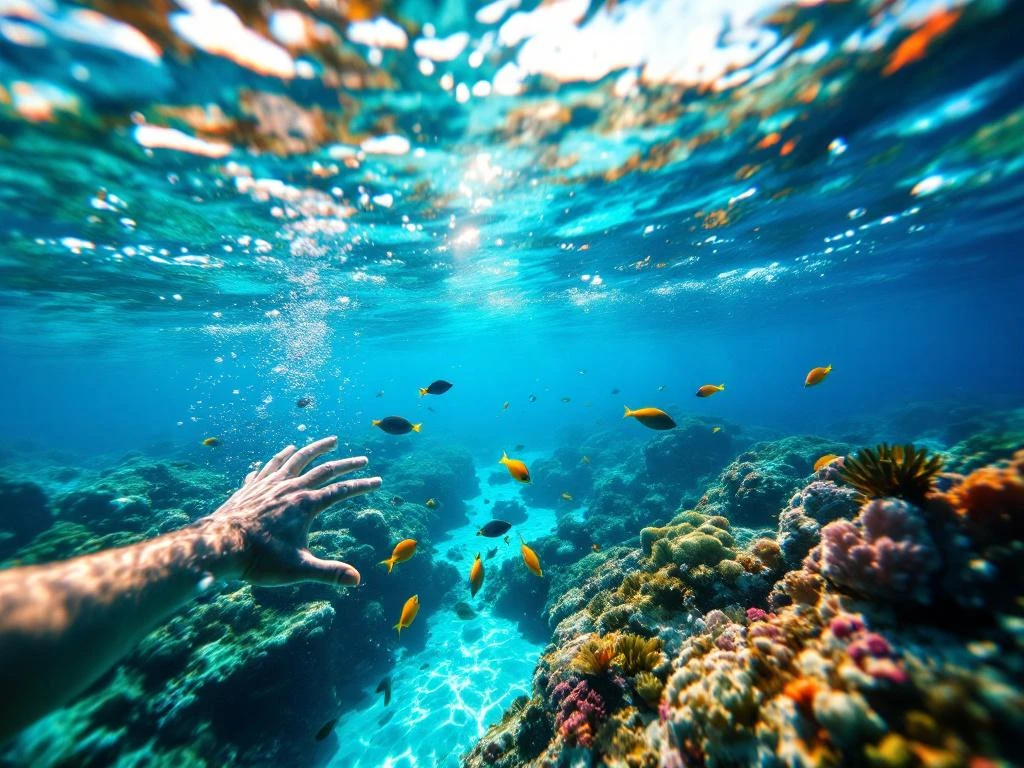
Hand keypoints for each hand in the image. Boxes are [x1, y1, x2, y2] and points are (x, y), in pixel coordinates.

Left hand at [200, 436, 380, 586]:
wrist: (219, 545)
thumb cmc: (259, 559)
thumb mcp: (299, 569)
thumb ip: (329, 573)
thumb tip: (357, 580)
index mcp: (305, 505)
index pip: (341, 491)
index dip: (362, 486)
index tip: (378, 481)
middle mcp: (290, 488)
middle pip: (324, 469)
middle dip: (347, 464)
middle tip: (362, 458)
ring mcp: (269, 484)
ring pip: (296, 459)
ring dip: (315, 449)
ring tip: (327, 441)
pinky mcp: (251, 487)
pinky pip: (267, 467)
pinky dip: (277, 459)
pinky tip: (279, 456)